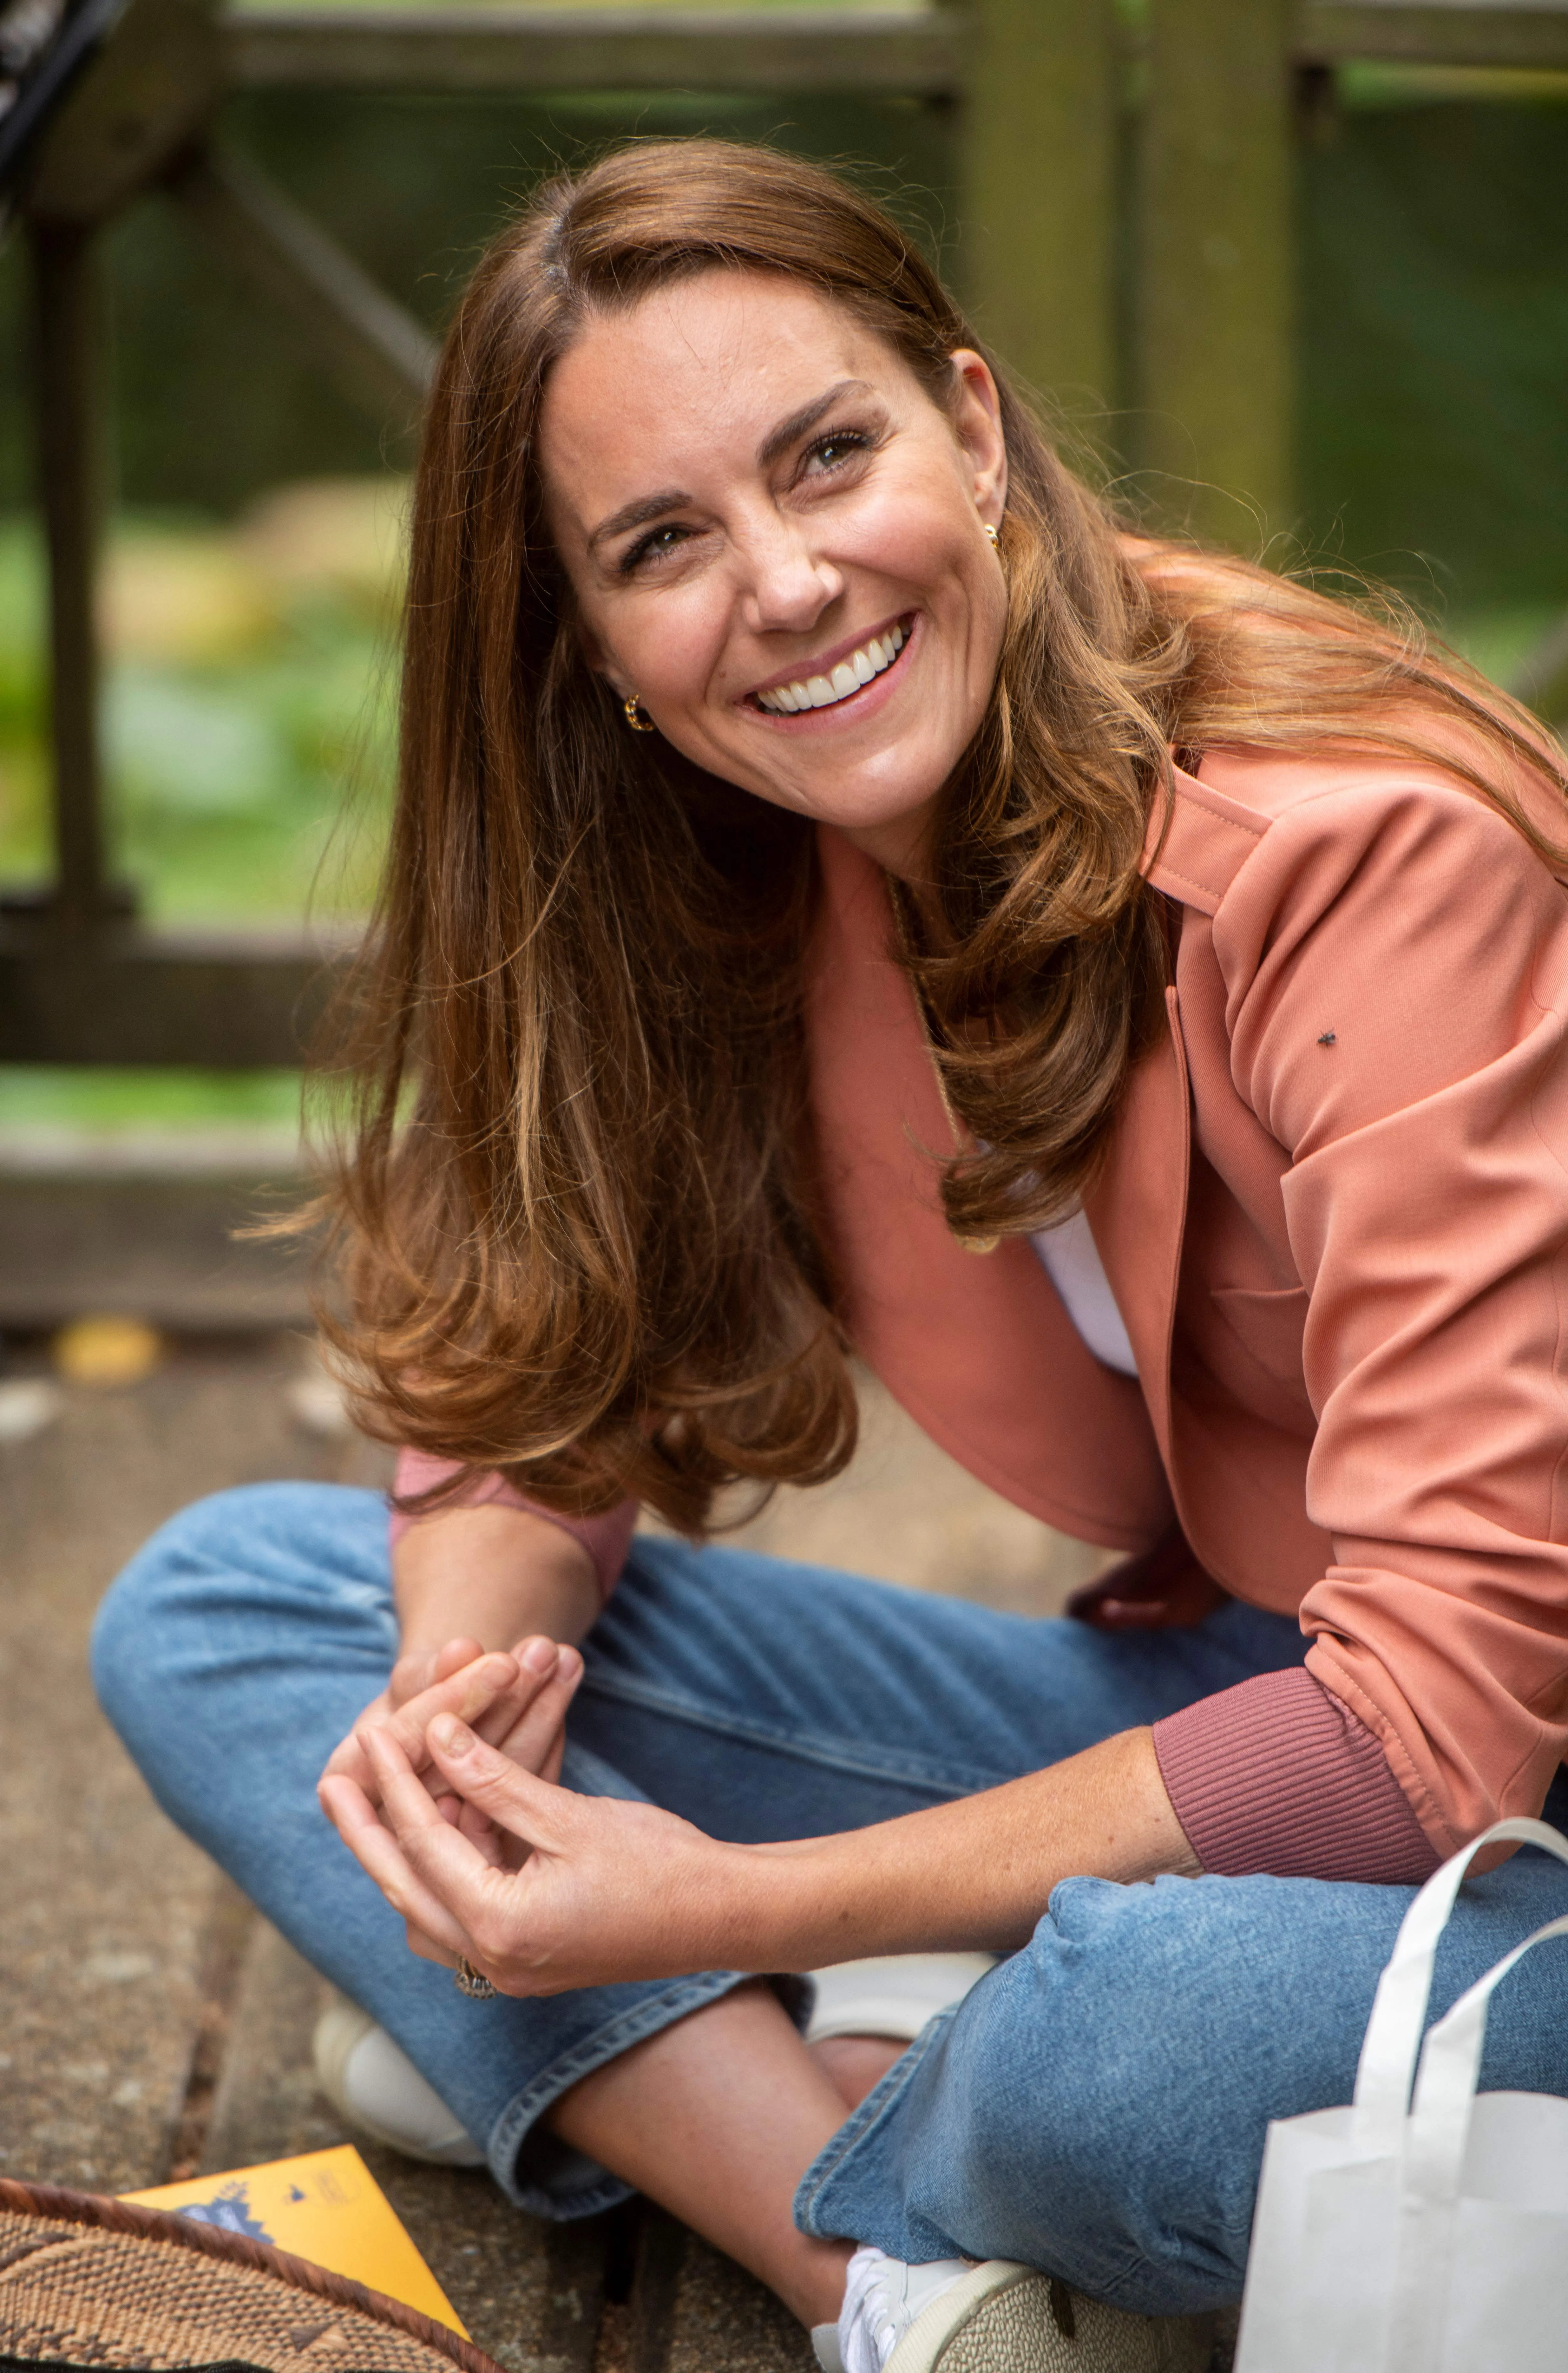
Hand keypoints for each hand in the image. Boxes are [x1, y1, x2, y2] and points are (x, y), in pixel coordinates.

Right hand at [319, 1635, 582, 1840]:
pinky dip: (545, 1743)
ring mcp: (444, 1845)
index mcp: (348, 1780)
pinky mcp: (489, 1848)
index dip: (458, 1698)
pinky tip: (566, 1694)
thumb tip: (464, 1648)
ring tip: (568, 1657)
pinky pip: (520, 1797)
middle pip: (457, 1770)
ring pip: (495, 1785)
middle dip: (508, 1705)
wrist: (429, 1721)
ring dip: (537, 1716)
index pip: (410, 1741)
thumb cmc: (415, 1689)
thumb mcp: (414, 1679)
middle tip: (547, 1651)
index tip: (503, 1660)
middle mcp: (392, 1821)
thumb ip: (433, 1674)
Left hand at [319, 1715, 737, 1992]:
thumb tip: (435, 1737)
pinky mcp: (526, 1957)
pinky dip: (443, 1871)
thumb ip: (494, 1781)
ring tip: (367, 1805)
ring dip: (400, 1854)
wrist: (723, 1917)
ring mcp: (509, 1966)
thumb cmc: (660, 1865)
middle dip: (368, 1831)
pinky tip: (431, 1830)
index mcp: (501, 1928)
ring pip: (427, 1906)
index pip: (426, 1845)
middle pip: (406, 1887)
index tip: (372, 1734)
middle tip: (331, 1782)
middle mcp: (493, 1961)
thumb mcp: (569, 1816)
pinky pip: (460, 1915)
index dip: (397, 1783)